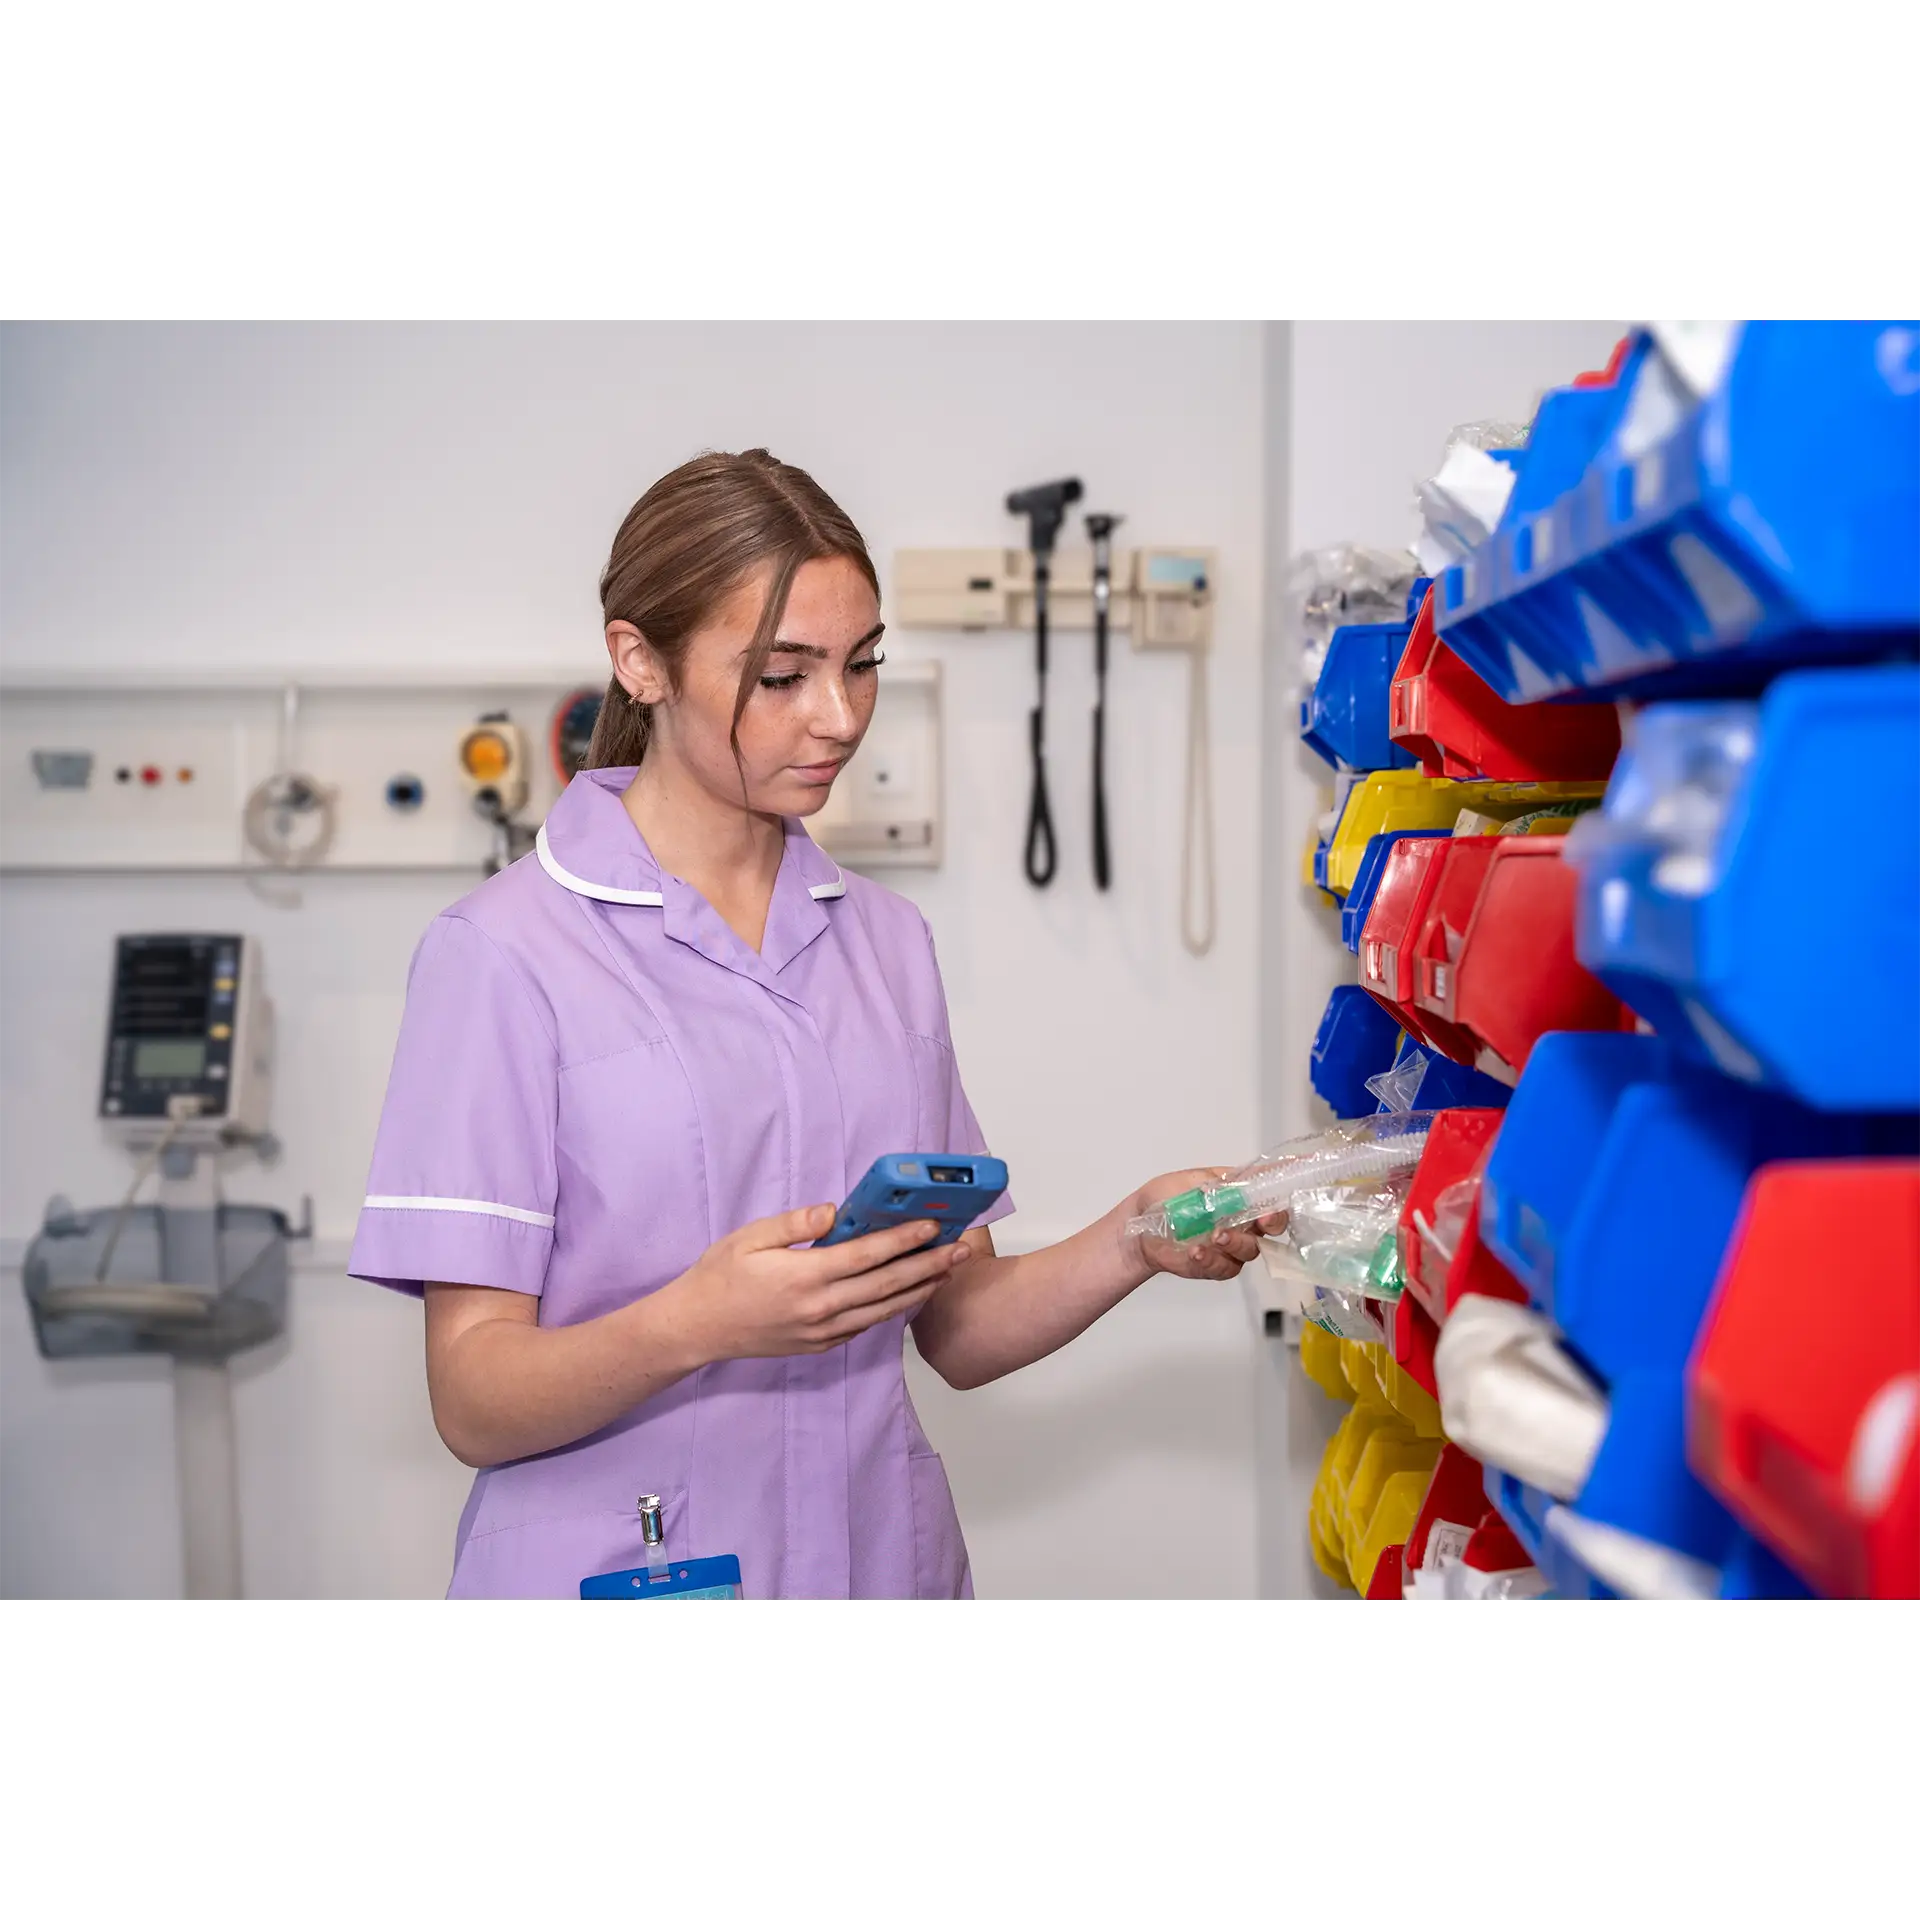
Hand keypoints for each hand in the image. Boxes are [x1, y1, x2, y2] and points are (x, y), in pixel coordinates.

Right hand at [663, 1204, 972, 1363]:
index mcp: (805, 1276)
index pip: (868, 1256)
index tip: (932, 1226)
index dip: (904, 1240)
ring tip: (948, 1271)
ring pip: (884, 1310)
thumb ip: (795, 1222)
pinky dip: (892, 1309)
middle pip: (888, 1285)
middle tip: (961, 1249)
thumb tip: (833, 1211)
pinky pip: (866, 1325)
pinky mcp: (821, 1345)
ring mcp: (823, 1331)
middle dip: (929, 1265)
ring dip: (920, 1289)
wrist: (698, 1328)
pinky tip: (909, 1294)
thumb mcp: (750, 1237)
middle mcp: (821, 1308)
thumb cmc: (720, 1277)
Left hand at [1123, 1167, 1288, 1283]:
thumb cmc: (1165, 1198)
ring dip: (1236, 1242)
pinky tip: (1197, 1251)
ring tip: (1215, 1235)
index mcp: (1240, 1195)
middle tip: (1263, 1219)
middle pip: (1273, 1225)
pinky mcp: (1217, 1267)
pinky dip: (1212, 1260)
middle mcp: (1243, 1221)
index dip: (1288, 1184)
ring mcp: (1232, 1246)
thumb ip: (1219, 1183)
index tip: (1301, 1176)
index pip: (1271, 1188)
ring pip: (1251, 1249)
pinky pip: (1226, 1268)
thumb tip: (1243, 1180)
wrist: (1138, 1228)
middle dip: (1273, 1222)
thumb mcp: (1190, 1181)